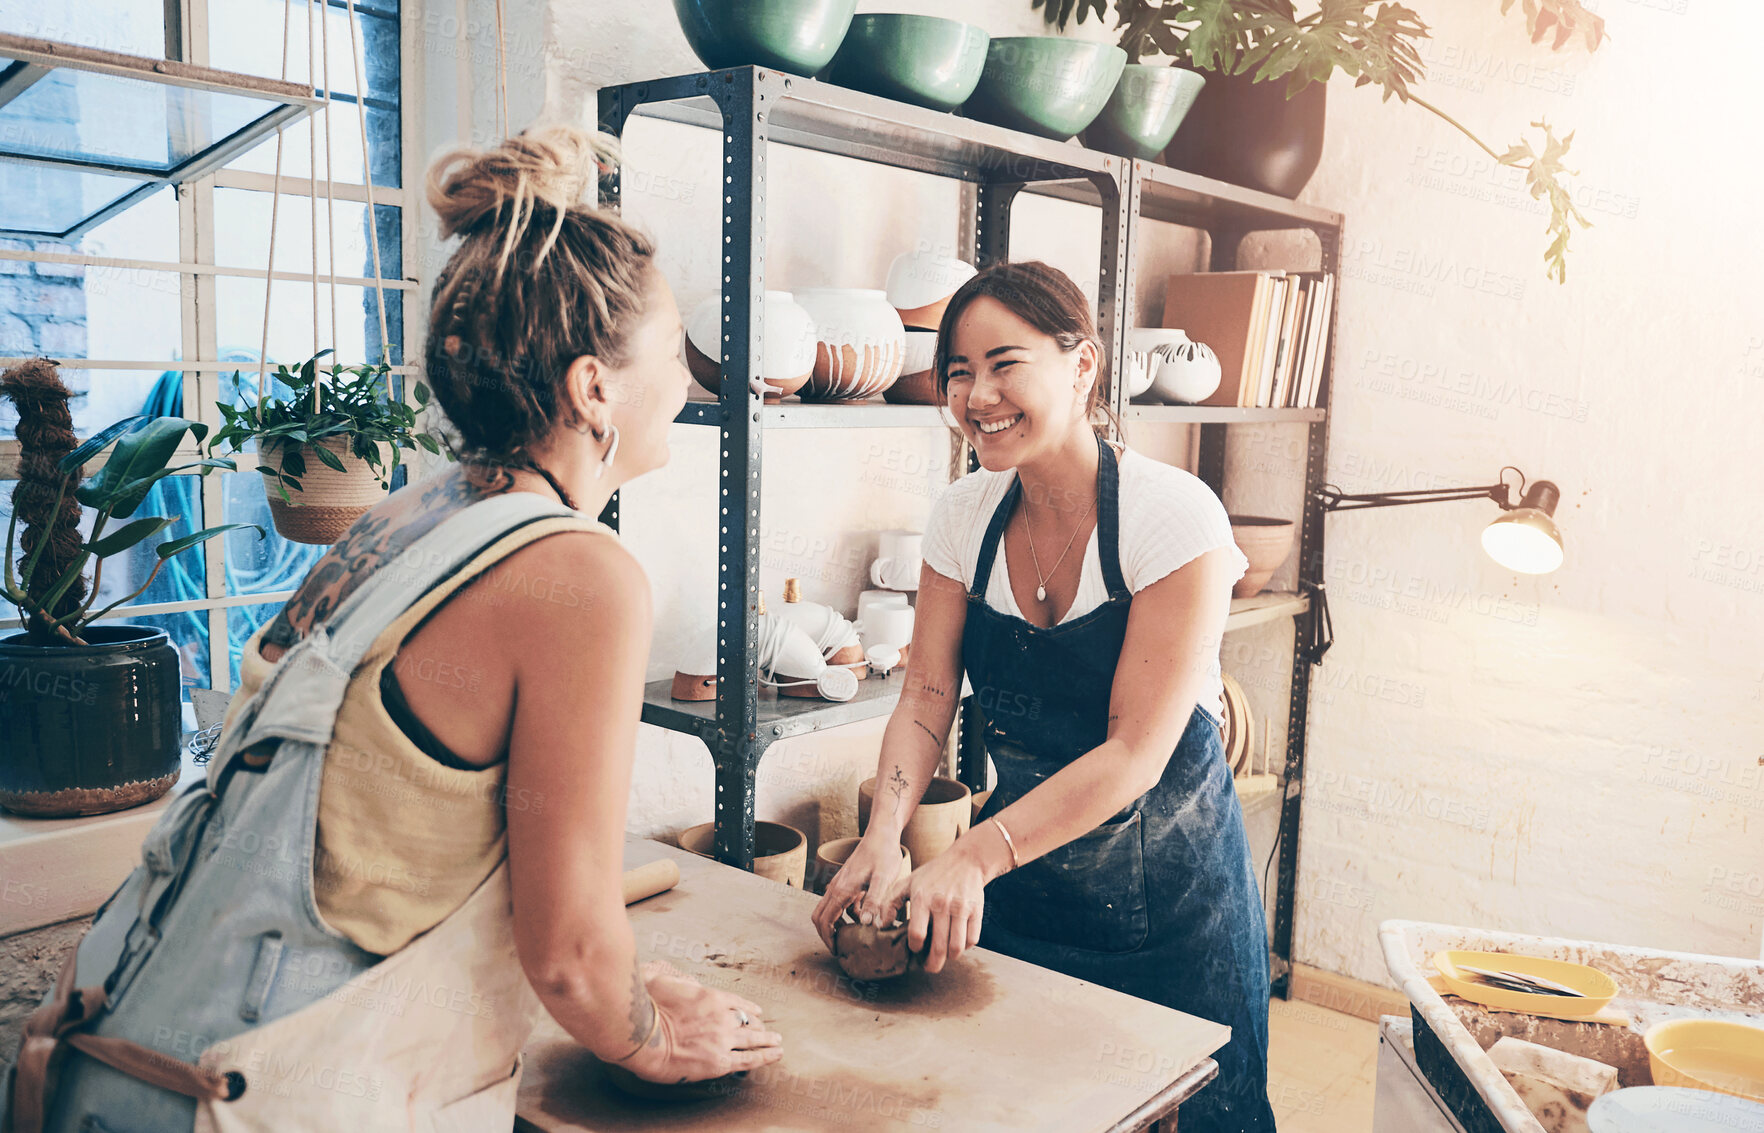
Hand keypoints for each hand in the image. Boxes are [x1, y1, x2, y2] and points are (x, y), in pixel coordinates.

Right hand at [620, 960, 782, 1082]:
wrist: (644, 1037)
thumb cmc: (647, 1006)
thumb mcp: (663, 979)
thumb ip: (678, 979)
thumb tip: (685, 981)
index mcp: (710, 997)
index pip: (736, 1002)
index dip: (748, 1008)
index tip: (756, 1011)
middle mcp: (721, 1017)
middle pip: (748, 1021)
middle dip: (760, 1026)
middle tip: (770, 1031)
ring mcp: (722, 1039)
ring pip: (753, 1039)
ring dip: (768, 1040)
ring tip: (778, 1043)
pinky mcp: (719, 1062)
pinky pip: (748, 1059)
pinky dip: (764, 1057)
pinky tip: (774, 1055)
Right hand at [811, 833, 905, 949]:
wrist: (882, 833)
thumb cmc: (883, 854)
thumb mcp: (883, 879)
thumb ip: (874, 901)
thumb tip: (866, 924)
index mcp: (841, 890)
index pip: (824, 921)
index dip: (828, 939)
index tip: (837, 951)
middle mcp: (836, 887)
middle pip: (819, 916)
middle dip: (826, 934)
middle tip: (840, 948)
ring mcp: (840, 883)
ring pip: (827, 909)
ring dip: (834, 924)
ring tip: (851, 937)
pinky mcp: (847, 881)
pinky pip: (839, 902)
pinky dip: (844, 913)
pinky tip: (862, 916)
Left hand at [872, 841, 988, 974]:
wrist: (965, 860)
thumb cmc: (933, 874)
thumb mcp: (907, 882)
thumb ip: (890, 903)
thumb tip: (879, 925)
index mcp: (922, 898)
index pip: (917, 935)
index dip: (915, 948)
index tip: (915, 948)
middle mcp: (942, 904)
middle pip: (939, 948)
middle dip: (933, 964)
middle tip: (929, 967)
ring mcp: (961, 908)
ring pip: (957, 948)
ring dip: (949, 957)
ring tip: (944, 956)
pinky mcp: (976, 911)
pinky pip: (972, 939)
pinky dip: (965, 947)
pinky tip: (957, 942)